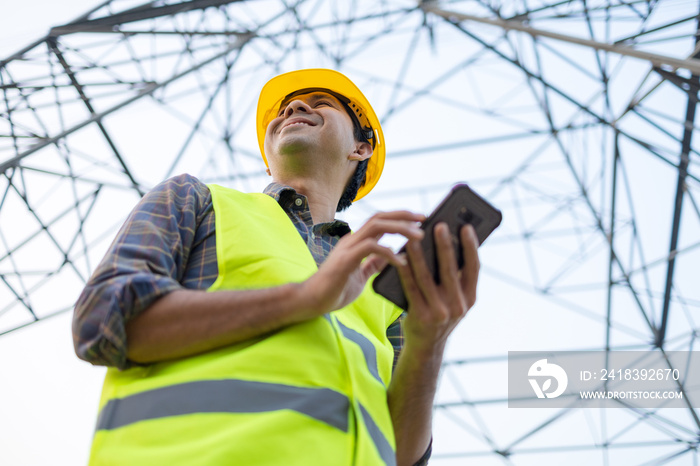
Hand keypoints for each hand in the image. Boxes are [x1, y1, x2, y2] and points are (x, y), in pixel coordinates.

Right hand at [302, 211, 424, 314]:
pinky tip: (402, 263)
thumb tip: (391, 256)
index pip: (380, 221)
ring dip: (400, 229)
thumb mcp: (360, 276)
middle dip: (403, 215)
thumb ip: (373, 264)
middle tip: (424, 218)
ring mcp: (348, 248)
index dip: (400, 217)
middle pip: (380, 217)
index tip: (420, 220)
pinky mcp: (345, 260)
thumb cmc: (333, 290)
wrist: (310, 302)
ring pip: (376, 226)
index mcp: (356, 242)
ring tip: (418, 237)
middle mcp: (352, 240)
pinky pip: (370, 248)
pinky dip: (388, 252)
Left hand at [397, 223, 479, 352]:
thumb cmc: (440, 313)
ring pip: (427, 277)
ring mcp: (439, 312)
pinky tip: (400, 258)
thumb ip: (455, 278)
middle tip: (439, 225)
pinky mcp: (420, 317)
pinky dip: (405, 271)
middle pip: (450, 270)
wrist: (426, 346)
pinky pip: (411, 288)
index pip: (474, 268)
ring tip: (414, 238)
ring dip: (419, 255)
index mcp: (470, 298)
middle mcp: (458, 306)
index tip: (466, 227)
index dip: (471, 247)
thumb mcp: (455, 299)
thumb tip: (447, 242)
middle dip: (444, 246)